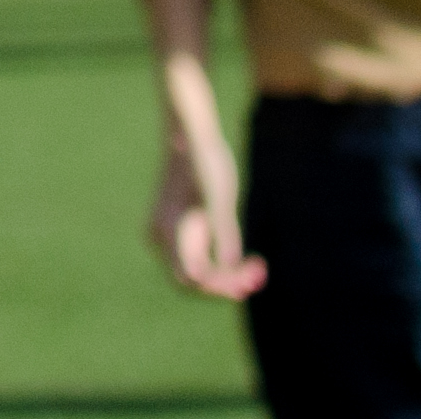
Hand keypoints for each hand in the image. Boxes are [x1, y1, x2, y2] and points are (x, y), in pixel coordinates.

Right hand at [149, 132, 264, 300]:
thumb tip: (230, 264)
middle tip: (259, 278)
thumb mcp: (220, 196)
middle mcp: (161, 237)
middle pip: (192, 279)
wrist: (189, 136)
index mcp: (168, 229)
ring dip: (225, 276)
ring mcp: (166, 234)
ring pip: (195, 271)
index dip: (224, 283)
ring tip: (256, 270)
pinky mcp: (176, 230)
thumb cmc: (205, 162)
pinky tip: (244, 259)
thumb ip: (223, 230)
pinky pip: (196, 258)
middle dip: (226, 283)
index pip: (194, 277)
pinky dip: (220, 264)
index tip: (253, 276)